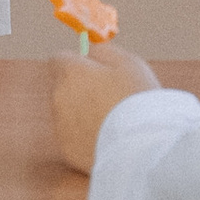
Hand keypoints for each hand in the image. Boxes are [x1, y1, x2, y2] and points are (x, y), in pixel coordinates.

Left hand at [50, 42, 161, 173]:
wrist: (141, 147)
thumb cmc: (136, 99)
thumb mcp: (128, 62)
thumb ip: (103, 51)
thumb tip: (89, 49)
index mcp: (70, 72)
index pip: (59, 59)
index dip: (78, 63)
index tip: (95, 71)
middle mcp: (58, 97)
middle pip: (62, 86)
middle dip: (79, 88)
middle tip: (109, 98)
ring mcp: (60, 125)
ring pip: (66, 112)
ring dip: (81, 112)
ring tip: (112, 121)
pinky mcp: (66, 150)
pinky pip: (72, 137)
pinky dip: (83, 136)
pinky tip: (107, 139)